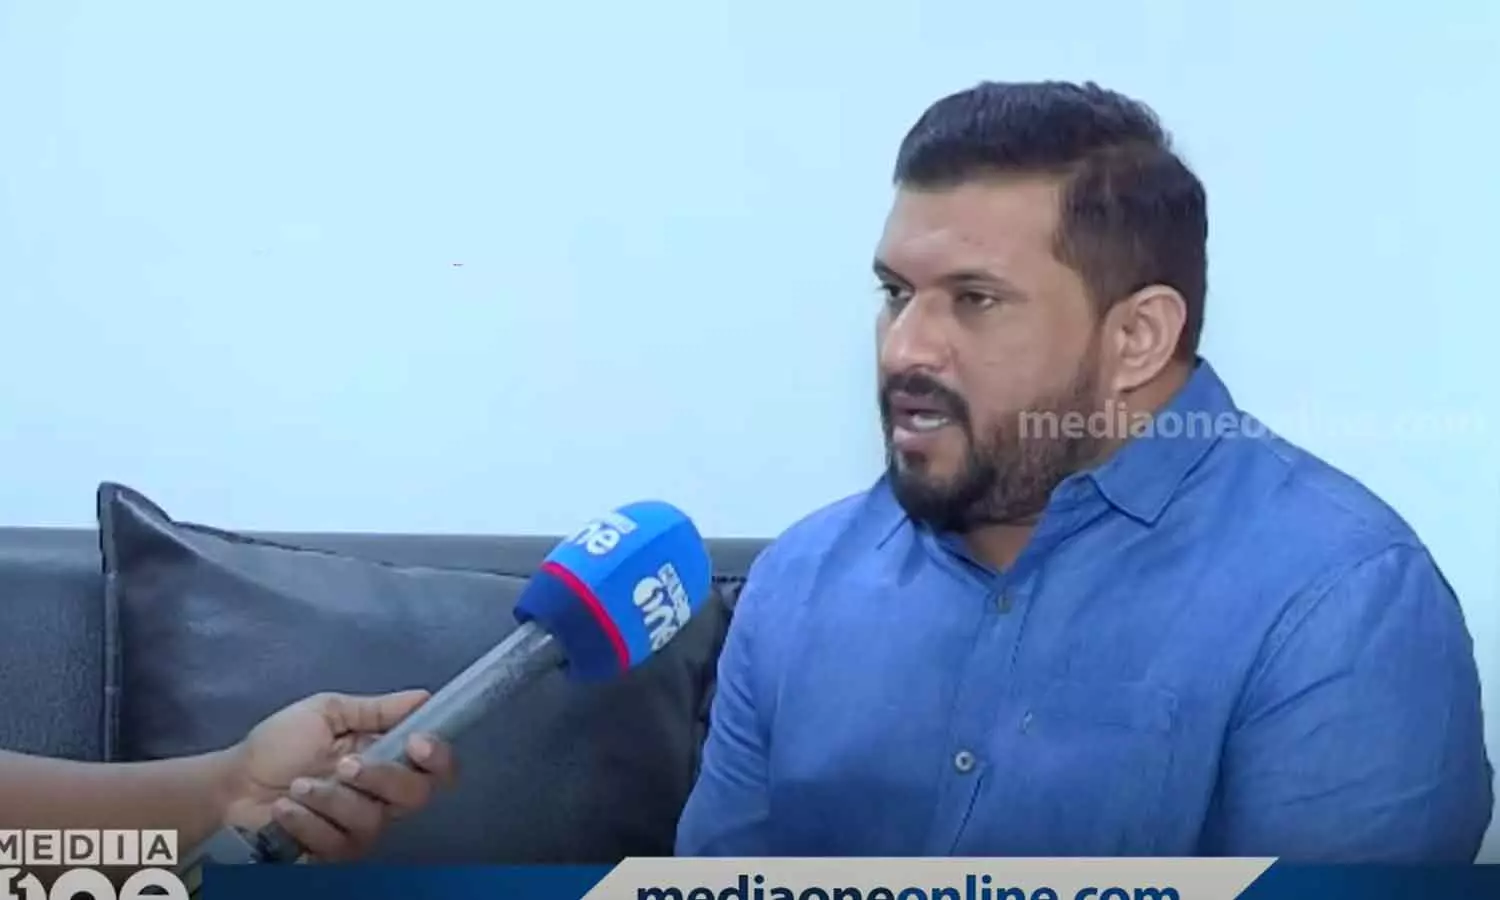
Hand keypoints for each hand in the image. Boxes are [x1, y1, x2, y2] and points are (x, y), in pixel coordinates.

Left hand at [220, 690, 456, 860]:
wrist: (233, 787)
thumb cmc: (278, 746)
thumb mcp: (326, 713)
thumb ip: (376, 709)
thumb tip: (424, 697)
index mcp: (388, 759)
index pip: (438, 767)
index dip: (438, 757)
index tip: (416, 742)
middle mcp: (384, 797)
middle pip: (416, 795)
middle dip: (381, 777)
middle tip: (343, 764)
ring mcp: (360, 829)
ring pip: (373, 820)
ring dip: (330, 798)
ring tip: (297, 785)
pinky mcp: (335, 854)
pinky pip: (337, 843)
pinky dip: (307, 820)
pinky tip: (285, 809)